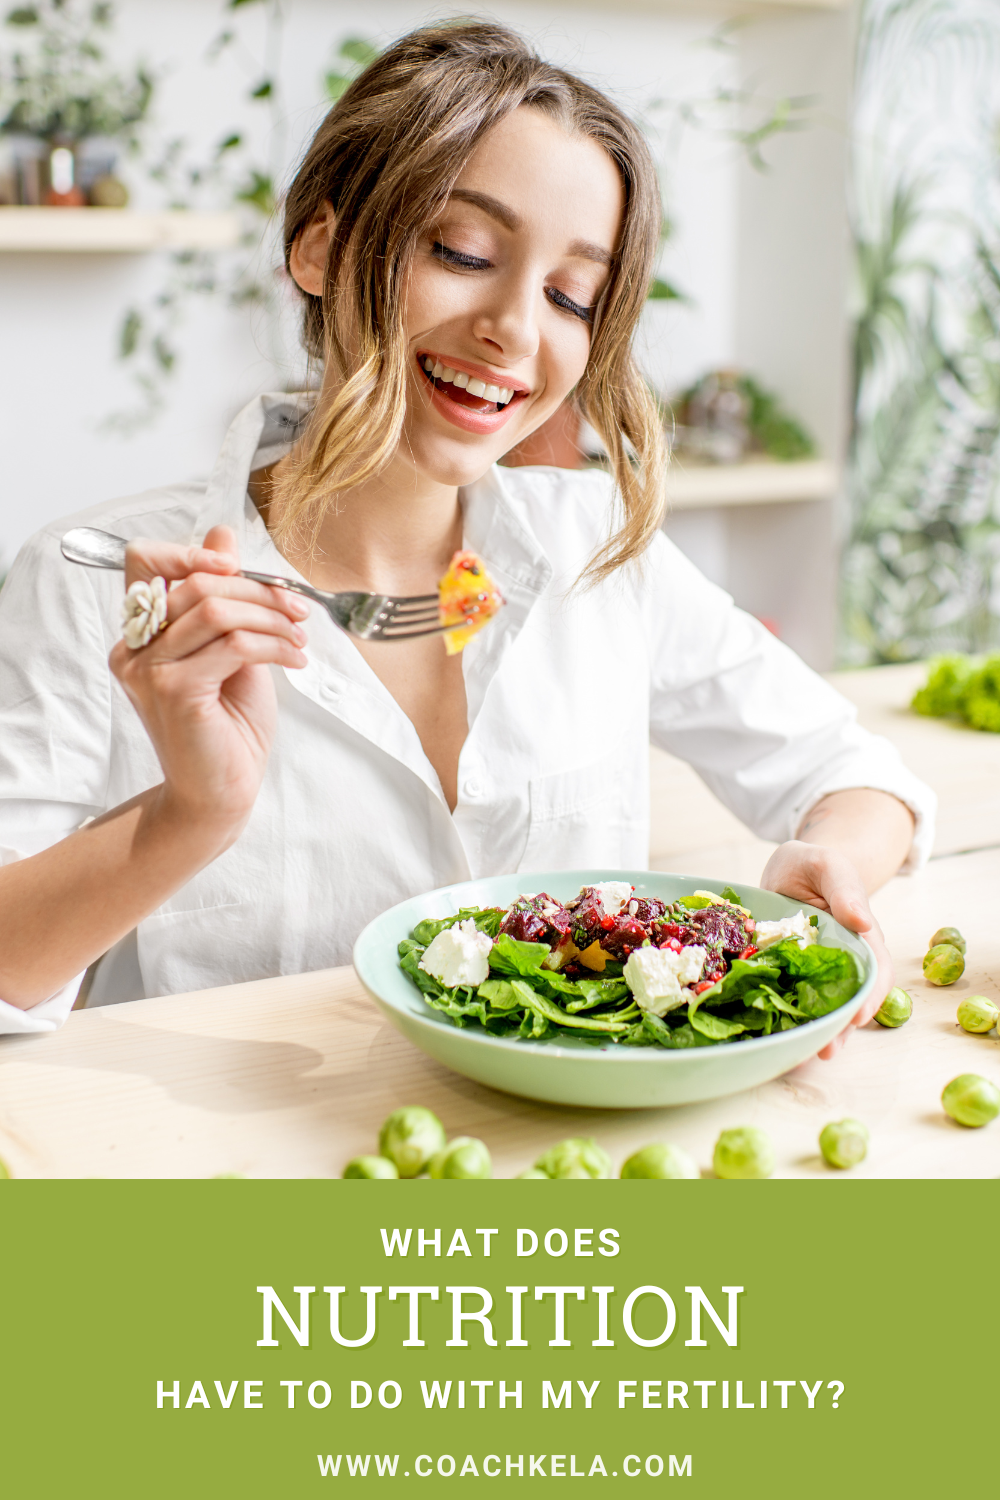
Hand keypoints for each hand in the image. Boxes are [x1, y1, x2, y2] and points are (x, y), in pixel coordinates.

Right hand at [109, 525, 308, 847]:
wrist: (221, 792)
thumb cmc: (227, 726)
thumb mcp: (232, 648)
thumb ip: (224, 596)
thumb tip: (223, 533)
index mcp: (141, 632)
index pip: (143, 560)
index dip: (189, 550)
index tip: (236, 564)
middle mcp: (134, 648)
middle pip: (195, 582)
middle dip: (258, 589)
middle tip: (298, 609)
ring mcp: (149, 670)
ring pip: (216, 609)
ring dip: (271, 617)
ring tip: (299, 637)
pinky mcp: (175, 692)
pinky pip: (232, 645)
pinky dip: (274, 645)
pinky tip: (295, 658)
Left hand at [759, 839, 892, 1059]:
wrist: (791, 867)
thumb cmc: (815, 864)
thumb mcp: (829, 866)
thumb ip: (844, 889)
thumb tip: (861, 921)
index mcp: (860, 936)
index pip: (875, 971)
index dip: (869, 997)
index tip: (857, 1017)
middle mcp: (842, 959)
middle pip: (850, 999)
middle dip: (841, 1028)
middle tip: (826, 1050)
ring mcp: (814, 970)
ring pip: (822, 1006)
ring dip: (816, 1031)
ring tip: (803, 1055)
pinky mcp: (788, 973)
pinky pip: (789, 998)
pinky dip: (785, 1017)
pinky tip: (775, 1037)